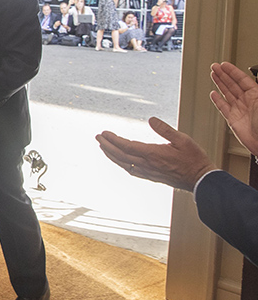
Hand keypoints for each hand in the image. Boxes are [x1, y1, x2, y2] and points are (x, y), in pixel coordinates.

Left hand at [95, 117, 213, 190]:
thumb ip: (165, 129)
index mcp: (153, 154)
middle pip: (121, 155)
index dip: (113, 140)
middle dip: (107, 146)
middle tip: (98, 138)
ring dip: (111, 155)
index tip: (104, 133)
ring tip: (103, 147)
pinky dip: (122, 164)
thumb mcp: (183, 140)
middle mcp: (147, 164)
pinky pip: (131, 170)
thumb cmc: (194, 159)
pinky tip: (119, 160)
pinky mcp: (151, 177)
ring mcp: (148, 172)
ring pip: (124, 164)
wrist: (201, 180)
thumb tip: (151, 119)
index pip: (126, 146)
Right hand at [210, 62, 257, 154]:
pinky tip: (213, 93)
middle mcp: (248, 101)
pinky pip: (223, 107)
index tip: (224, 65)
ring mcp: (240, 110)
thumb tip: (257, 75)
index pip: (243, 79)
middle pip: (234, 84)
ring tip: (213, 74)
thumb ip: (257, 89)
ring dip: (220, 83)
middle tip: (215, 67)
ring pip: (227, 93)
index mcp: (257, 95)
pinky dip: (217, 100)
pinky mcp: (233, 119)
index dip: (233, 71)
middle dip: (224, 74)